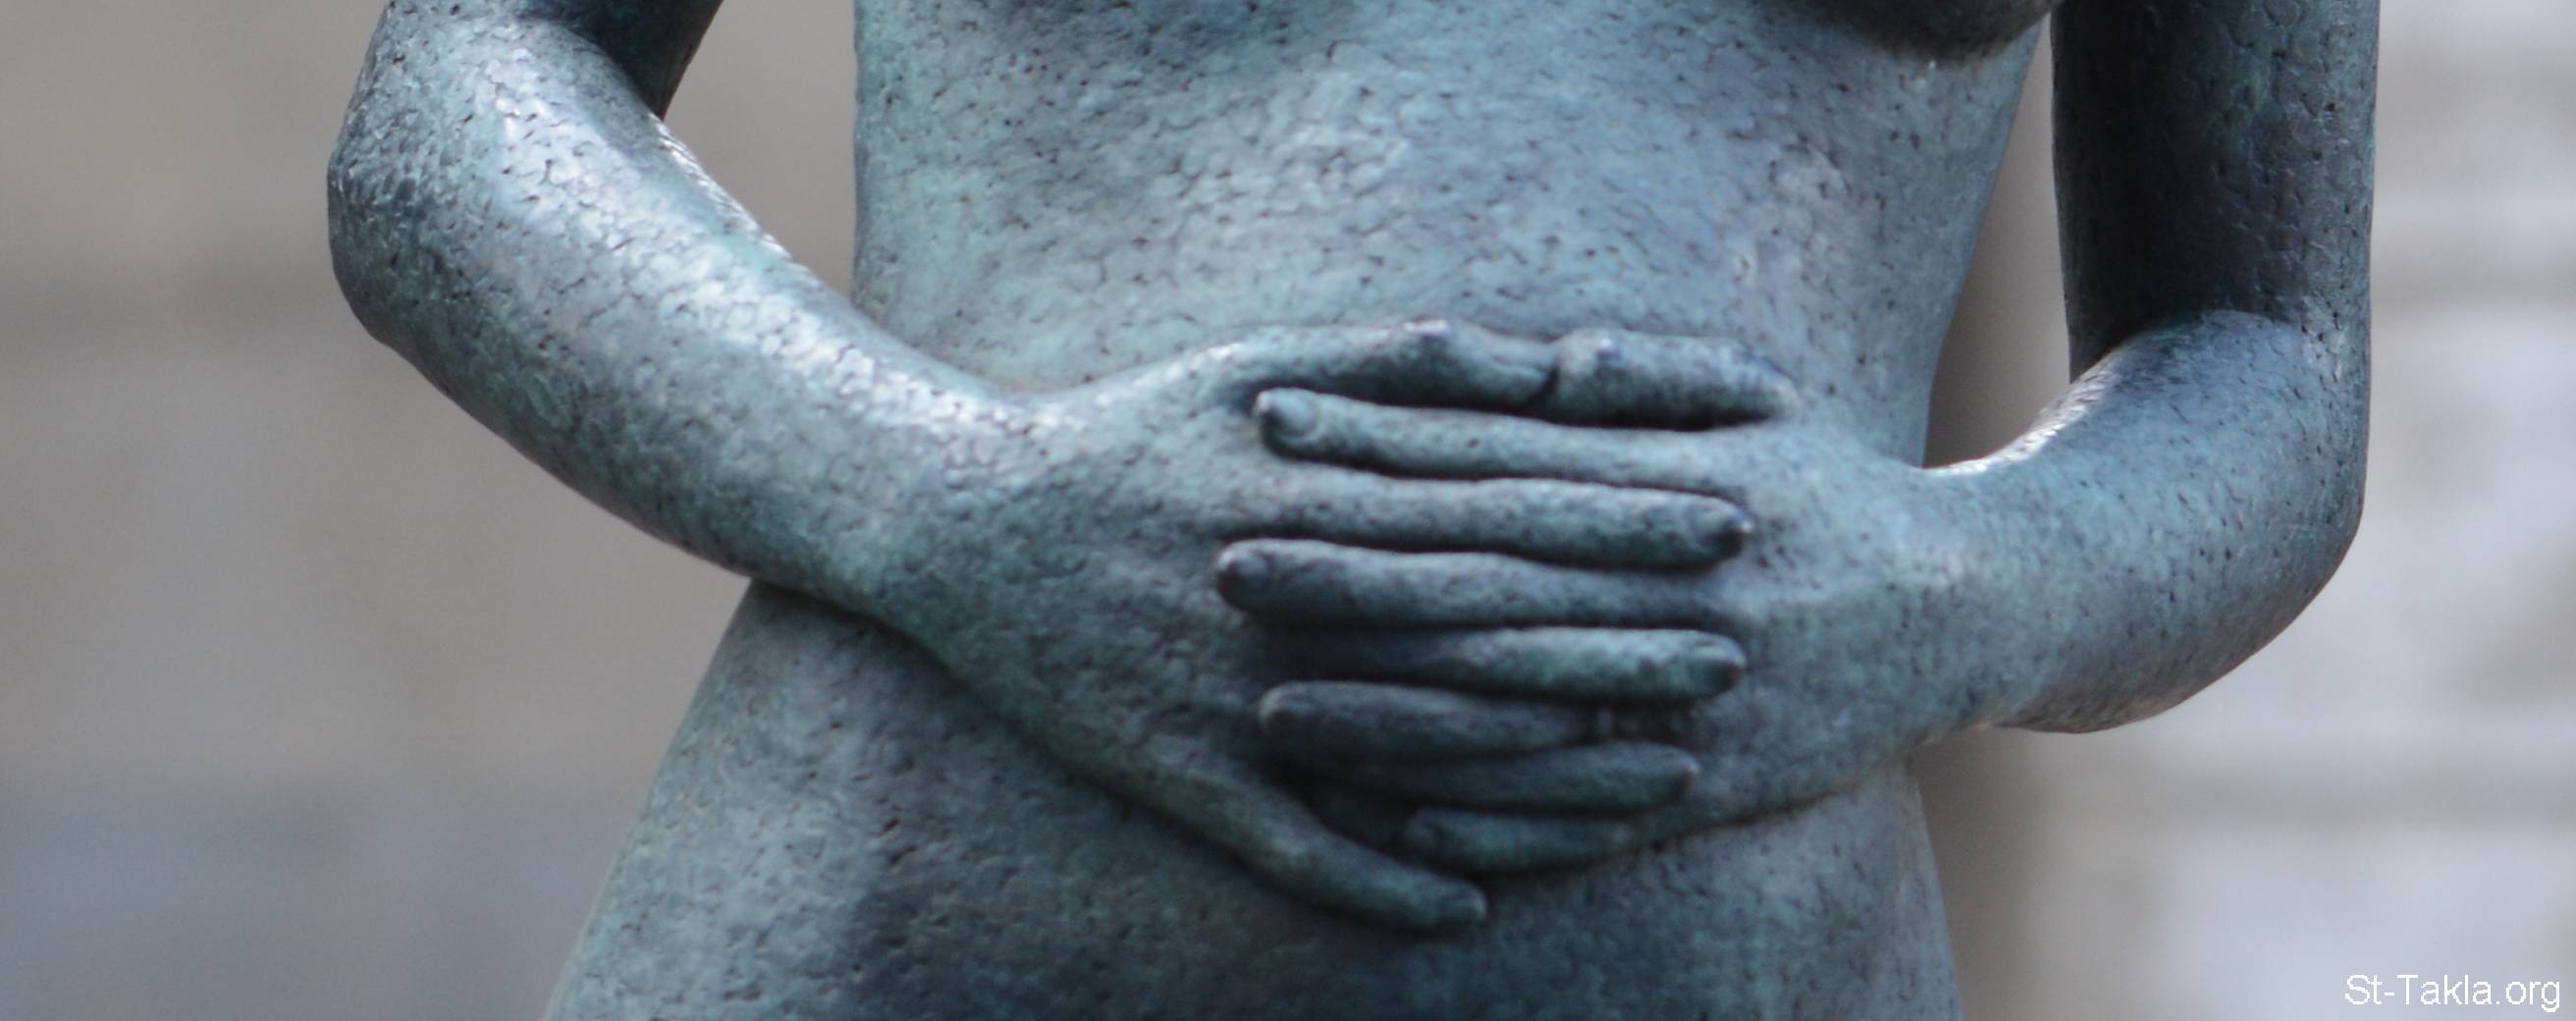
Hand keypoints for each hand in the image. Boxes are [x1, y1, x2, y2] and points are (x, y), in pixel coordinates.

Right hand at [860, 318, 1757, 929]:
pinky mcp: (1181, 778)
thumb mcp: (1257, 365)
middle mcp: (1291, 603)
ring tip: (1662, 785)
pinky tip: (1470, 900)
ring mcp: (1236, 701)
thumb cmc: (1127, 429)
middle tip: (1738, 655)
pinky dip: (1380, 878)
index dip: (1620, 522)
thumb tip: (1533, 361)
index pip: (1502, 513)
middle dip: (1621, 644)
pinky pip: (1296, 847)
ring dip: (1546, 774)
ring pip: (1419, 750)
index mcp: (1320, 496)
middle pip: (1486, 634)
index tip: (1724, 524)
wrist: (963, 524)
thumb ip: (1401, 366)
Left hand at [1232, 329, 2035, 872]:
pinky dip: (1495, 824)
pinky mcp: (1719, 785)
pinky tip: (1397, 821)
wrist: (1970, 607)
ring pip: (1519, 714)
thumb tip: (1550, 358)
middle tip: (1225, 565)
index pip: (1496, 458)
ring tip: (1274, 713)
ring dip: (1389, 718)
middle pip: (1486, 584)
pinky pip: (1591, 818)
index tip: (1269, 421)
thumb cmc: (1832, 491)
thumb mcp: (1758, 405)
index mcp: (1672, 485)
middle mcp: (1675, 590)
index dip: (1377, 440)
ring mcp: (1695, 697)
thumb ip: (1646, 382)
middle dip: (1348, 578)